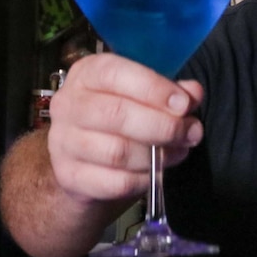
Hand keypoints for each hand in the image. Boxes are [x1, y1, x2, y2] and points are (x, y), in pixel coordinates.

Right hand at [47, 52, 203, 204]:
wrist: (87, 159)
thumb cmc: (120, 115)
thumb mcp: (144, 94)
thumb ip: (170, 90)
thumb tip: (193, 92)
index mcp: (87, 73)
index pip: (114, 74)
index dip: (153, 89)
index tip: (184, 104)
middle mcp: (68, 104)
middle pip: (117, 115)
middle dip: (164, 126)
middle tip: (192, 132)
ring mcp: (63, 142)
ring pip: (117, 152)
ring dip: (158, 155)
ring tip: (180, 150)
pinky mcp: (68, 176)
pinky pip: (115, 182)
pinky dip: (144, 179)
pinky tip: (158, 171)